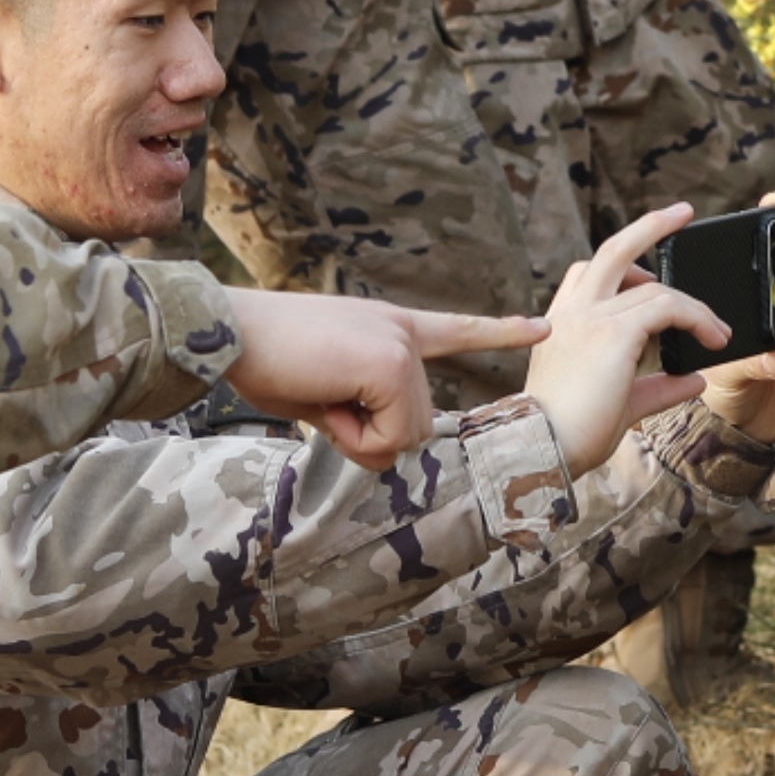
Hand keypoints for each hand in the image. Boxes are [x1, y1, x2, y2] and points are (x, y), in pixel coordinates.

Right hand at [228, 283, 548, 465]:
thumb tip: (383, 448)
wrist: (231, 331)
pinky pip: (388, 436)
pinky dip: (351, 435)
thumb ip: (362, 409)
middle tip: (323, 400)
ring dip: (357, 435)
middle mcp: (404, 332)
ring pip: (407, 436)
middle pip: (419, 424)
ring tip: (320, 393)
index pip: (456, 330)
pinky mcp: (391, 366)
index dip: (500, 332)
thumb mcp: (323, 389)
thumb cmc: (263, 359)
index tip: (544, 328)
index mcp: (390, 327)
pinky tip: (324, 396)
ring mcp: (401, 346)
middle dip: (368, 435)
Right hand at [523, 202, 733, 478]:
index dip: (625, 265)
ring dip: (694, 304)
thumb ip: (656, 387)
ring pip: (654, 286)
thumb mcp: (619, 404)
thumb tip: (694, 379)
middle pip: (614, 249)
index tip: (652, 273)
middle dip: (652, 225)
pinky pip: (667, 307)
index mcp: (561, 322)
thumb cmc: (568, 434)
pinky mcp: (613, 332)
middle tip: (682, 213)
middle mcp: (573, 312)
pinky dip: (696, 317)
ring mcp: (591, 317)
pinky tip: (714, 338)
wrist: (541, 450)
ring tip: (718, 329)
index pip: (590, 273)